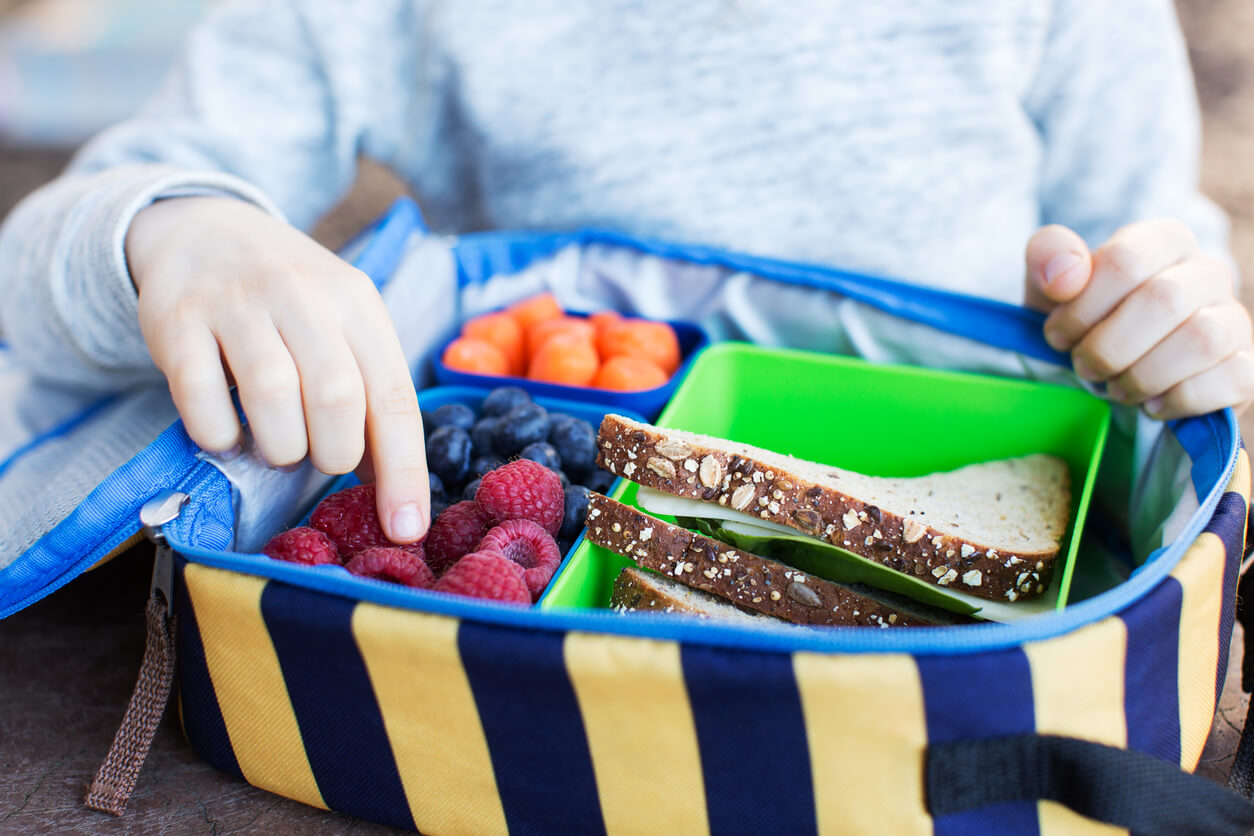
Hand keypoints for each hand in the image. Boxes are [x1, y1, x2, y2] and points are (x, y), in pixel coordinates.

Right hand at [126, 196, 429, 541]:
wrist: (206, 232)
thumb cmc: (293, 303)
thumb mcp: (344, 329)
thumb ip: (370, 398)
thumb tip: (396, 494)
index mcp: (359, 304)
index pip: (394, 397)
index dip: (403, 471)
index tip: (405, 529)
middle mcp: (304, 295)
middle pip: (337, 397)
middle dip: (333, 452)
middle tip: (318, 456)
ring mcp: (238, 303)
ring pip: (272, 394)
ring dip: (279, 446)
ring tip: (277, 445)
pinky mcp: (177, 318)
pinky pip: (200, 395)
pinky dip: (217, 433)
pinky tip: (226, 432)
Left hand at [1025, 220, 1253, 419]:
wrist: (1112, 371)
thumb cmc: (1084, 320)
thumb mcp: (1051, 285)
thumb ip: (1048, 256)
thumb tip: (1065, 277)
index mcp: (1163, 241)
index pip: (1126, 259)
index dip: (1082, 307)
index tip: (1056, 336)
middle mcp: (1207, 273)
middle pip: (1164, 300)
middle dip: (1108, 346)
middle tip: (1083, 367)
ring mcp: (1234, 319)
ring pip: (1201, 340)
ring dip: (1142, 375)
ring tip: (1114, 387)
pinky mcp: (1247, 366)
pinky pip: (1231, 379)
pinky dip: (1179, 399)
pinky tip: (1150, 404)